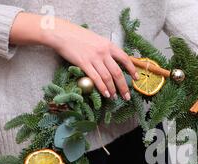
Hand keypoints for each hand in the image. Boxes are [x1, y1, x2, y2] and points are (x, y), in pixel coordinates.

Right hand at [10, 13, 136, 99]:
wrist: (62, 33)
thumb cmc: (78, 36)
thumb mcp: (97, 40)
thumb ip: (106, 50)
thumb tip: (114, 62)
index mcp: (108, 45)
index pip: (125, 58)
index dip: (132, 70)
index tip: (136, 78)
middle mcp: (103, 52)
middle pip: (117, 72)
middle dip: (124, 86)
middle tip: (127, 96)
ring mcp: (94, 58)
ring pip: (108, 77)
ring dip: (113, 89)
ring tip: (115, 97)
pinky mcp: (83, 63)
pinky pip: (96, 78)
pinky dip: (102, 88)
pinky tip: (106, 94)